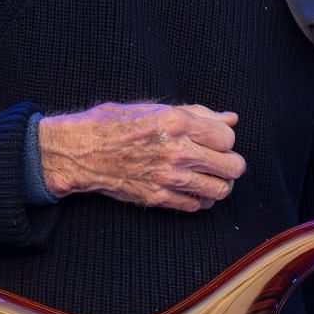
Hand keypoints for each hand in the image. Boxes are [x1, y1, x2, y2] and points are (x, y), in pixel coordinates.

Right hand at [39, 103, 245, 211]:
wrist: (81, 151)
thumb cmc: (116, 124)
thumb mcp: (156, 108)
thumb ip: (199, 114)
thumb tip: (230, 119)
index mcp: (178, 123)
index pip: (228, 138)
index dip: (224, 139)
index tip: (214, 140)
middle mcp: (177, 152)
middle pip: (232, 167)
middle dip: (230, 163)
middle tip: (219, 161)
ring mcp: (169, 178)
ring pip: (220, 190)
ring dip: (219, 183)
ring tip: (209, 176)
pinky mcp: (159, 198)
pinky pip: (197, 206)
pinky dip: (200, 199)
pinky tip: (191, 188)